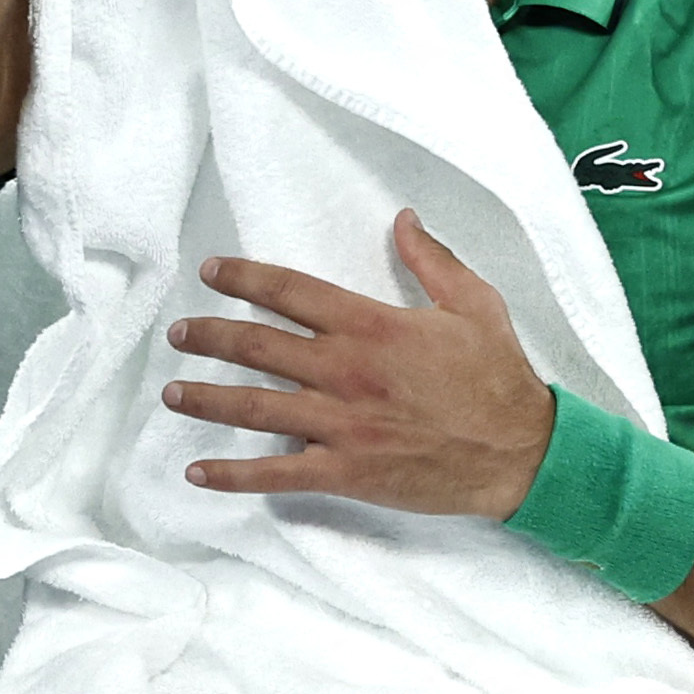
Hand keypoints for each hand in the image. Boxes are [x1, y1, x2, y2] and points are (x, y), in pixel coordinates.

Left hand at [160, 209, 555, 516]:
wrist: (521, 451)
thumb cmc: (500, 378)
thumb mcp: (473, 304)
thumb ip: (431, 260)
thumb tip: (403, 218)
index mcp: (371, 326)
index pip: (291, 292)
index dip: (244, 278)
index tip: (212, 272)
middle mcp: (346, 371)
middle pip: (258, 346)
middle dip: (210, 336)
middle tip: (178, 333)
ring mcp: (341, 424)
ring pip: (255, 407)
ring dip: (207, 398)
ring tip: (172, 391)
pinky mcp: (345, 471)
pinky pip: (276, 473)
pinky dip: (232, 475)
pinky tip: (198, 472)